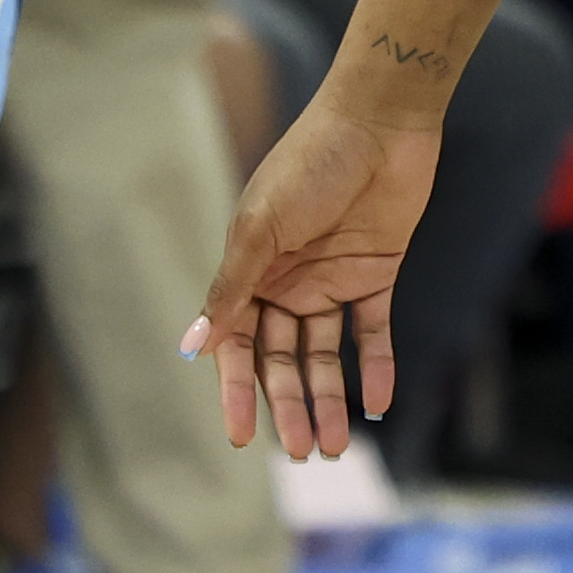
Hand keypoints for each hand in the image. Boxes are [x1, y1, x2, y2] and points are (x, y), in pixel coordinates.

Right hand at [187, 100, 443, 459]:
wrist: (379, 120)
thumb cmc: (311, 162)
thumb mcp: (262, 225)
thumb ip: (233, 286)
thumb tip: (193, 347)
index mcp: (250, 271)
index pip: (238, 346)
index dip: (237, 391)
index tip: (238, 438)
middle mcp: (287, 282)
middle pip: (282, 359)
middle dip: (289, 407)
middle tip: (303, 453)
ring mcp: (332, 279)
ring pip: (325, 354)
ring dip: (329, 398)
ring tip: (334, 446)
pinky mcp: (376, 272)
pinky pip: (372, 330)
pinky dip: (375, 366)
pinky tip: (376, 404)